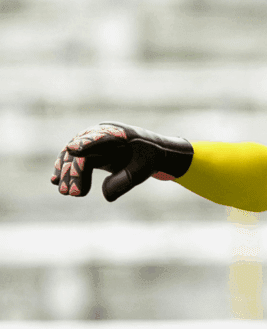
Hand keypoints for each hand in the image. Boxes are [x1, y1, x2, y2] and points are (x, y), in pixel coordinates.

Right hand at [51, 122, 193, 201]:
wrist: (149, 151)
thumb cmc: (147, 159)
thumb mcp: (142, 170)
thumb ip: (125, 181)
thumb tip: (106, 196)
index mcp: (120, 134)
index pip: (101, 137)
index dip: (87, 143)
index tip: (72, 149)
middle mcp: (103, 133)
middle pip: (83, 150)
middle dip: (75, 171)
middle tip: (73, 194)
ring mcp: (93, 139)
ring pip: (74, 154)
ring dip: (67, 173)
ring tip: (65, 192)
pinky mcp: (89, 148)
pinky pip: (73, 158)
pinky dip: (65, 169)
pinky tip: (55, 181)